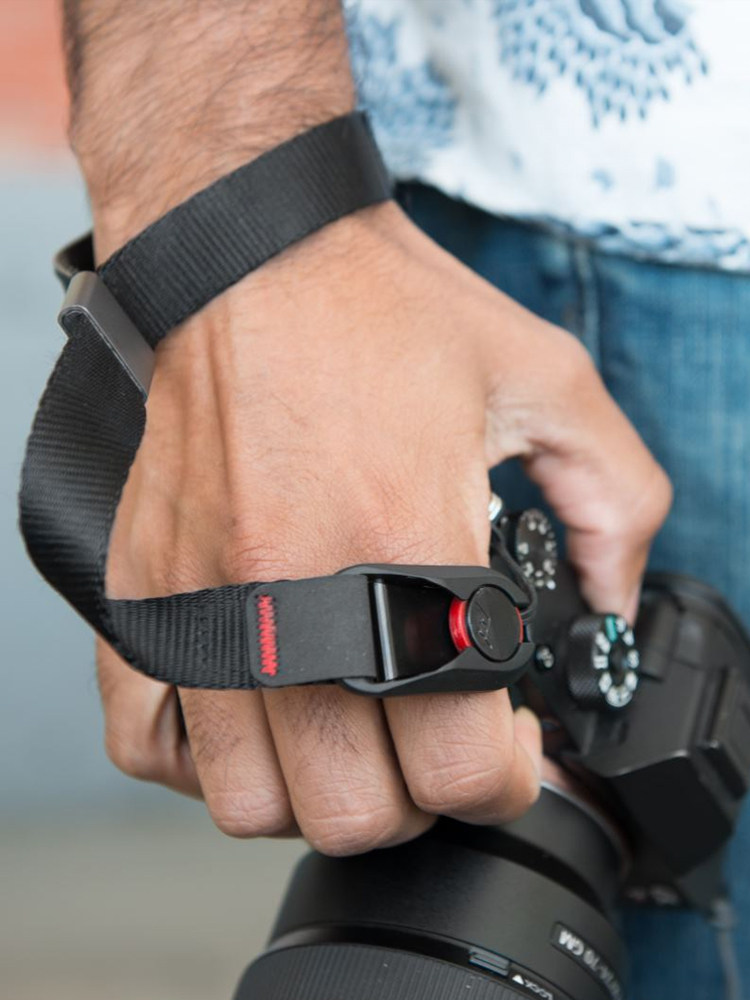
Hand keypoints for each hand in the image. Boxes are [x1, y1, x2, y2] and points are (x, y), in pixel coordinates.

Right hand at [98, 201, 670, 853]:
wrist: (249, 258)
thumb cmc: (382, 312)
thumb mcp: (546, 380)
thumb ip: (616, 500)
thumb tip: (612, 598)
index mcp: (404, 549)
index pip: (461, 770)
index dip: (508, 777)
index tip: (508, 740)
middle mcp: (293, 597)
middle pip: (358, 811)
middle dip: (419, 792)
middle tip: (434, 732)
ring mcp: (205, 603)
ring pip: (254, 803)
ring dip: (318, 787)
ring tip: (349, 725)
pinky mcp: (146, 590)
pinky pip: (147, 741)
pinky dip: (206, 757)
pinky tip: (256, 710)